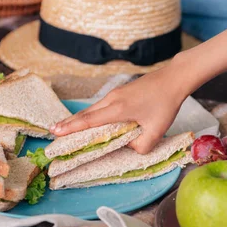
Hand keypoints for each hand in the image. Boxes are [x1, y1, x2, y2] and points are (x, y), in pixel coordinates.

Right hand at [50, 64, 188, 153]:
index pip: (89, 120)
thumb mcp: (156, 131)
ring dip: (78, 118)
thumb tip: (129, 146)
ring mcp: (115, 94)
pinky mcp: (120, 92)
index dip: (72, 128)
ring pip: (92, 108)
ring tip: (64, 127)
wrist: (173, 80)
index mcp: (118, 109)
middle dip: (68, 123)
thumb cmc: (166, 104)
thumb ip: (141, 145)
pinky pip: (100, 105)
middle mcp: (112, 99)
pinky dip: (90, 113)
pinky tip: (88, 119)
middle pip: (86, 113)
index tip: (56, 132)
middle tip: (53, 133)